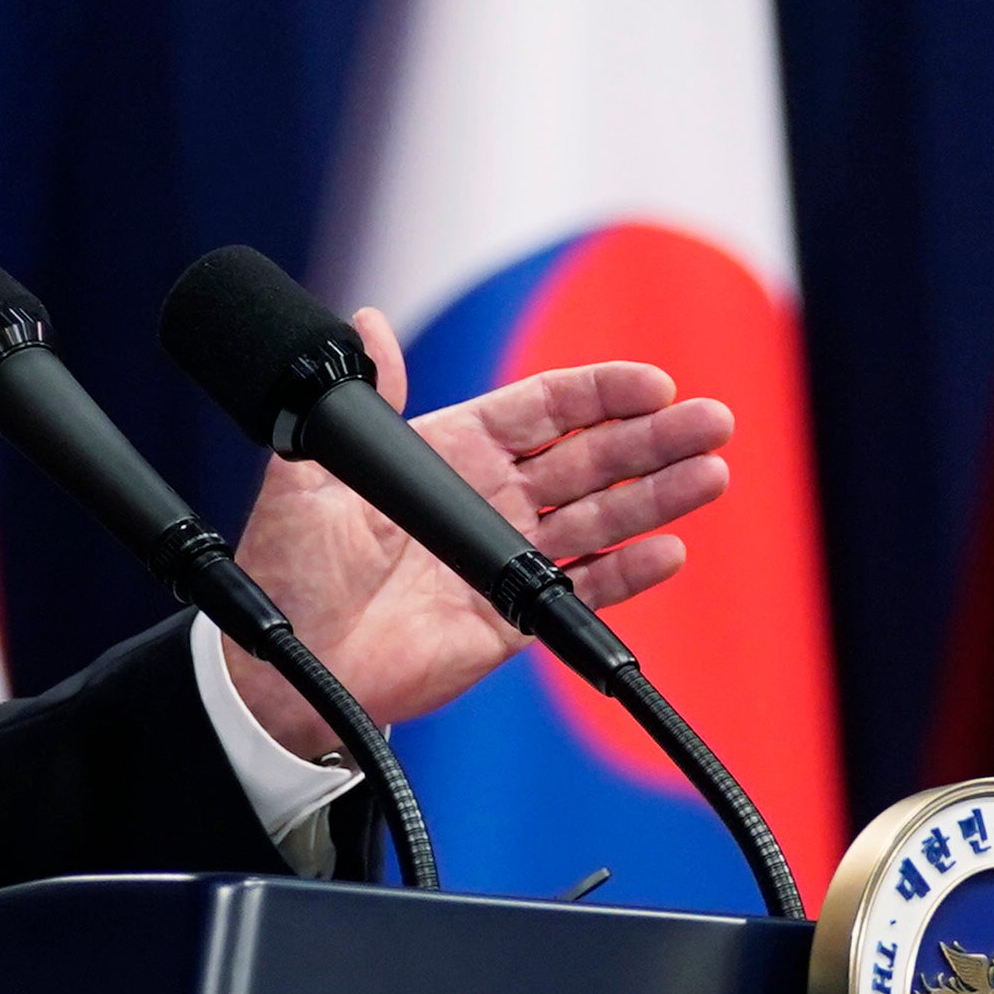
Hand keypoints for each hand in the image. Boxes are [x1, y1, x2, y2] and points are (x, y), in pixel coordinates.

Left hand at [222, 309, 736, 756]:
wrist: (282, 669)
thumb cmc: (289, 570)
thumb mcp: (310, 471)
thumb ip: (357, 402)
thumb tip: (365, 323)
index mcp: (451, 452)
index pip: (544, 410)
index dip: (600, 393)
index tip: (651, 383)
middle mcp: (490, 499)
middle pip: (592, 458)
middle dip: (655, 438)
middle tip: (711, 421)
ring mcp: (507, 558)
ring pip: (602, 518)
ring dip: (660, 496)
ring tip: (711, 474)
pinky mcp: (512, 618)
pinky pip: (581, 591)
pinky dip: (627, 573)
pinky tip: (668, 551)